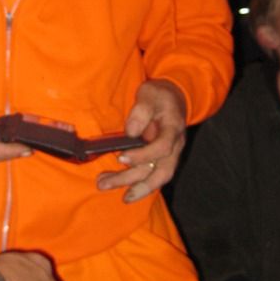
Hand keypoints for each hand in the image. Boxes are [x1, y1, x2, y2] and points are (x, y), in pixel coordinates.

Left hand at [96, 79, 186, 202]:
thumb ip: (141, 111)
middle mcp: (174, 147)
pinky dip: (135, 183)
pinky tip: (117, 185)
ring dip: (130, 185)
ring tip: (104, 185)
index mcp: (173, 130)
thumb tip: (131, 132)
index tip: (121, 158)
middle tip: (106, 184)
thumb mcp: (150, 94)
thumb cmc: (160, 96)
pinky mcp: (161, 159)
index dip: (142, 156)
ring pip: (154, 177)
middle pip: (160, 172)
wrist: (174, 98)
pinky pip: (150, 175)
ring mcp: (169, 156)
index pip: (162, 148)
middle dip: (134, 183)